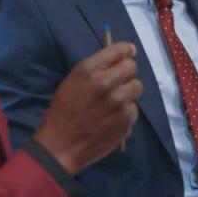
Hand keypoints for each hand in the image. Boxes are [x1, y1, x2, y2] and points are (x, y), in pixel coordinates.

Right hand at [33, 42, 141, 173]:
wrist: (61, 146)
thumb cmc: (63, 112)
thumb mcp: (72, 82)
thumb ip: (95, 69)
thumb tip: (118, 59)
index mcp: (89, 71)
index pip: (118, 50)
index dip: (126, 50)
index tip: (130, 51)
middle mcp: (106, 83)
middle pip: (132, 67)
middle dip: (126, 72)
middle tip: (118, 81)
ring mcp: (119, 102)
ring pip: (137, 87)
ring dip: (128, 92)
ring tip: (114, 102)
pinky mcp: (126, 119)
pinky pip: (134, 108)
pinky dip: (126, 112)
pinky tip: (112, 119)